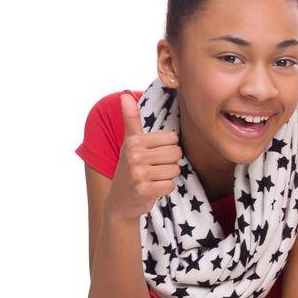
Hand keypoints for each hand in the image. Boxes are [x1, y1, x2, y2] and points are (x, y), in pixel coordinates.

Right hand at [105, 93, 182, 221]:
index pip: (172, 138)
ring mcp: (138, 174)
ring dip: (168, 176)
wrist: (120, 201)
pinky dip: (165, 189)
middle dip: (170, 163)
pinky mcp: (144, 190)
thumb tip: (125, 95)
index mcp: (133, 141)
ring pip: (175, 170)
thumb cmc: (131, 168)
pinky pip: (171, 185)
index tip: (153, 154)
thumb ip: (131, 119)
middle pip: (176, 153)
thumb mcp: (130, 143)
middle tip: (154, 168)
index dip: (168, 148)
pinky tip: (152, 189)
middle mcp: (134, 156)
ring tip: (152, 178)